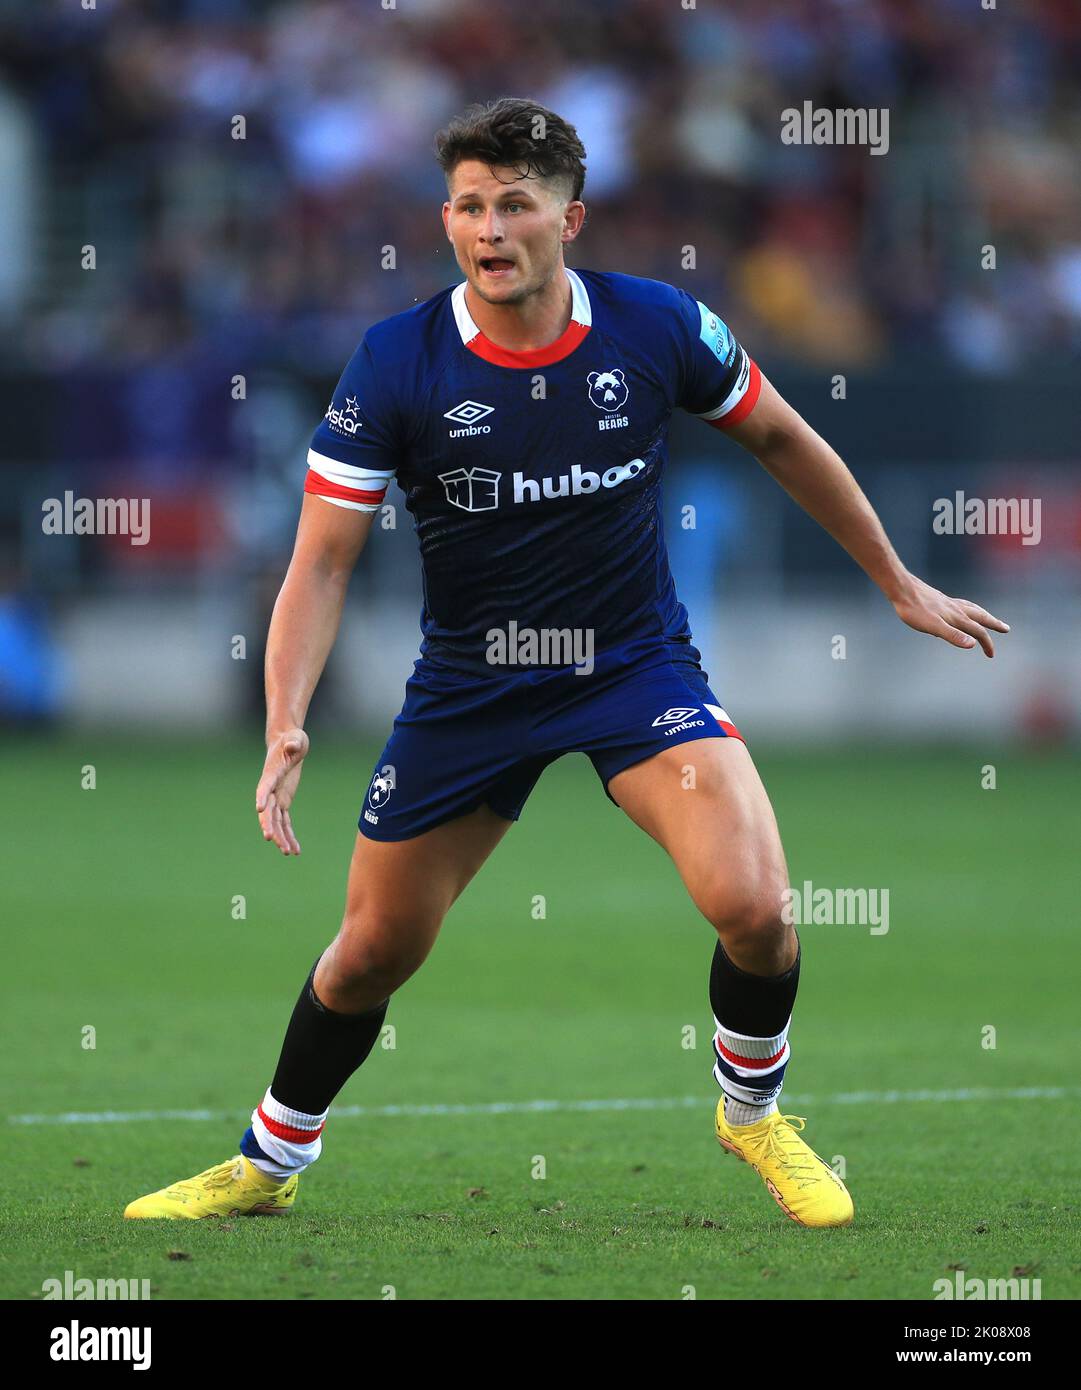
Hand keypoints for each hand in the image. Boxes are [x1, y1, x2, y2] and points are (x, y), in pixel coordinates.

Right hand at [256, 727, 309, 854]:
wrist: (288, 742)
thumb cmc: (292, 739)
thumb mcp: (296, 739)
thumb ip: (293, 744)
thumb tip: (292, 745)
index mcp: (271, 773)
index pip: (264, 787)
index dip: (262, 797)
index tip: (260, 809)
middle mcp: (270, 788)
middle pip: (268, 810)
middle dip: (269, 824)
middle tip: (271, 839)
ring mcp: (276, 796)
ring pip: (276, 821)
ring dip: (281, 836)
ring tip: (288, 852)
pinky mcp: (283, 801)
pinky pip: (285, 822)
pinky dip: (289, 834)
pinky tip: (295, 849)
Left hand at [890, 573, 1008, 656]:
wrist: (902, 589)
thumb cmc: (915, 610)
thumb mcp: (933, 627)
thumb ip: (953, 636)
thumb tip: (973, 644)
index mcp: (957, 618)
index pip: (978, 632)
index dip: (986, 644)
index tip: (991, 655)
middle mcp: (956, 609)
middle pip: (981, 616)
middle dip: (993, 624)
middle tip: (1006, 628)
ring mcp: (949, 603)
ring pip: (972, 608)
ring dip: (983, 614)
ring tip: (989, 618)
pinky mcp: (940, 600)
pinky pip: (960, 604)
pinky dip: (968, 608)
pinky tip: (960, 610)